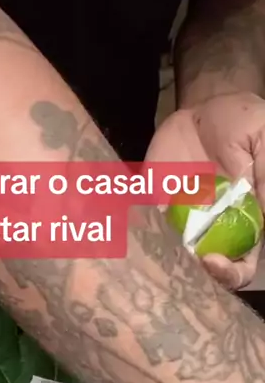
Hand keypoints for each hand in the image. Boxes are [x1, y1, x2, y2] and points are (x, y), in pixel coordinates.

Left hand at [147, 91, 264, 289]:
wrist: (205, 108)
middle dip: (192, 274)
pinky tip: (130, 225)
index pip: (242, 264)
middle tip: (180, 258)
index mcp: (247, 219)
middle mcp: (213, 225)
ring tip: (152, 247)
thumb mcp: (262, 140)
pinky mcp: (155, 201)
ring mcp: (182, 216)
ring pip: (171, 253)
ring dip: (161, 258)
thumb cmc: (243, 123)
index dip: (232, 273)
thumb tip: (263, 212)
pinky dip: (137, 230)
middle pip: (204, 268)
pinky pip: (144, 224)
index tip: (215, 262)